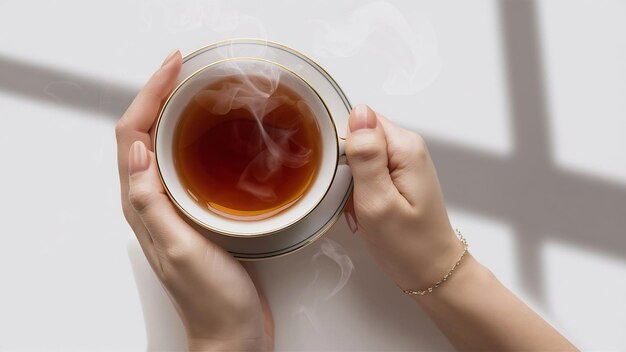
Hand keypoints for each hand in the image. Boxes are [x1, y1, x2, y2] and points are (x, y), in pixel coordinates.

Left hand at [115, 50, 272, 350]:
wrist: (232, 332)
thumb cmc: (211, 300)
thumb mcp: (181, 249)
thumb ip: (154, 204)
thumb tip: (137, 153)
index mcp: (142, 206)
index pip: (131, 137)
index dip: (149, 95)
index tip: (173, 69)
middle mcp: (152, 202)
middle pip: (143, 133)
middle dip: (158, 93)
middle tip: (183, 68)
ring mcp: (173, 206)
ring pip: (162, 145)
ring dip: (174, 112)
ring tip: (194, 89)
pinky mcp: (193, 212)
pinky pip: (184, 163)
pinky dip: (193, 138)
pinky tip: (213, 134)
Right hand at [344, 105, 462, 290]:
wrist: (431, 272)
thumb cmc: (408, 245)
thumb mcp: (378, 202)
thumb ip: (366, 156)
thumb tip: (358, 113)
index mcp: (405, 147)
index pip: (359, 120)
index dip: (341, 146)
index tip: (344, 178)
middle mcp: (407, 148)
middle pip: (358, 136)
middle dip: (344, 166)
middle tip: (353, 198)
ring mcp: (403, 162)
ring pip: (358, 155)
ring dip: (349, 181)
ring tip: (359, 206)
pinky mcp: (397, 176)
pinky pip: (365, 171)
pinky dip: (357, 190)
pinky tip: (364, 208)